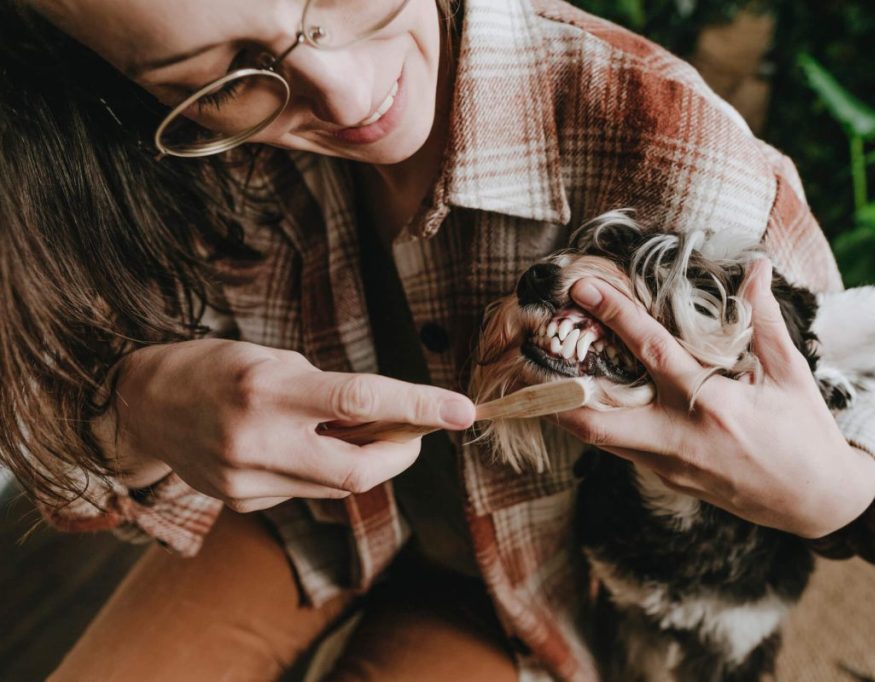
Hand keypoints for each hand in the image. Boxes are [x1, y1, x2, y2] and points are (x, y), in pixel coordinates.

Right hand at [92, 339, 474, 511]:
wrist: (144, 404)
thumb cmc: (218, 368)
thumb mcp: (276, 360)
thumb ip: (332, 393)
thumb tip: (391, 418)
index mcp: (268, 391)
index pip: (360, 401)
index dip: (419, 407)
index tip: (462, 410)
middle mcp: (258, 442)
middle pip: (360, 471)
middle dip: (399, 454)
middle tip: (411, 432)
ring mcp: (247, 481)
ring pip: (337, 487)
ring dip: (362, 460)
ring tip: (344, 430)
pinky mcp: (242, 502)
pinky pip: (306, 492)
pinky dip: (321, 470)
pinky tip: (299, 447)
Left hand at [552, 259, 874, 538]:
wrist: (817, 503)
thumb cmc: (806, 433)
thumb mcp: (791, 373)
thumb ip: (764, 320)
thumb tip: (756, 267)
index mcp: (715, 406)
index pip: (653, 352)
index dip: (615, 316)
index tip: (583, 288)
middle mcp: (682, 439)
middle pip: (598, 418)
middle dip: (558, 386)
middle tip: (539, 346)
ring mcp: (669, 465)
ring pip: (600, 438)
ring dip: (571, 406)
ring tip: (552, 368)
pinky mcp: (667, 479)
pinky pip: (620, 448)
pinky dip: (600, 422)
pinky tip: (589, 397)